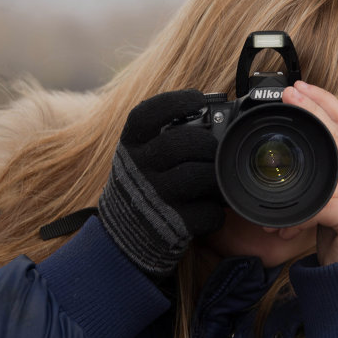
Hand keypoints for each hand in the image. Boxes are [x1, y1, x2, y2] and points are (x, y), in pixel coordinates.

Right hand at [97, 90, 224, 277]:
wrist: (123, 237)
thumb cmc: (143, 186)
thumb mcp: (140, 156)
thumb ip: (164, 137)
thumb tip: (212, 116)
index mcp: (129, 146)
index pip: (146, 114)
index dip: (175, 102)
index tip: (199, 99)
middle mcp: (137, 170)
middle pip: (181, 143)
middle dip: (207, 144)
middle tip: (214, 150)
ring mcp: (154, 199)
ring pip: (197, 175)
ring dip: (215, 177)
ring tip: (215, 180)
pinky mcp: (171, 227)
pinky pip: (207, 212)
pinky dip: (215, 210)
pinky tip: (208, 208)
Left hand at [277, 81, 337, 264]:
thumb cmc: (337, 233)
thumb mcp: (323, 200)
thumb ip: (314, 179)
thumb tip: (283, 166)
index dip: (325, 102)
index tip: (301, 86)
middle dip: (314, 110)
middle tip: (291, 94)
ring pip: (328, 171)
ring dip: (296, 174)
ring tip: (274, 171)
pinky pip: (322, 207)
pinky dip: (298, 217)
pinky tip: (283, 225)